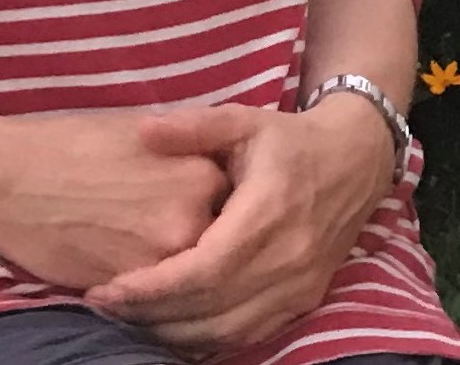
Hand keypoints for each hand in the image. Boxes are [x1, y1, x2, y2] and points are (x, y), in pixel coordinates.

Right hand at [0, 106, 244, 292]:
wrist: (11, 179)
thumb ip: (192, 154)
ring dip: (189, 268)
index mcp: (203, 172)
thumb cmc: (76, 145)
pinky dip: (160, 290)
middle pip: (223, 239)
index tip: (223, 203)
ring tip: (158, 249)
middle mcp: (192, 218)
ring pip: (194, 273)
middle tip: (184, 228)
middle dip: (212, 237)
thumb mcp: (149, 134)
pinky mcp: (128, 290)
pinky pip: (161, 296)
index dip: (228, 203)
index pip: (240, 199)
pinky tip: (146, 276)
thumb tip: (224, 170)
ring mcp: (160, 260)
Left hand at [85, 97, 399, 355]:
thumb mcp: (244, 120)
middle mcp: (289, 257)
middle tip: (102, 306)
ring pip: (226, 332)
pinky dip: (205, 339)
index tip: (106, 289)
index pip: (202, 269)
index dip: (152, 288)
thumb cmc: (290, 140)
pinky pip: (247, 335)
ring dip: (172, 333)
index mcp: (269, 211)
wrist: (357, 160)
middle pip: (208, 308)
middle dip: (149, 314)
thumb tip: (142, 130)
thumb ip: (194, 127)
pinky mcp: (304, 301)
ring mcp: (300, 285)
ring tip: (128, 318)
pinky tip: (171, 326)